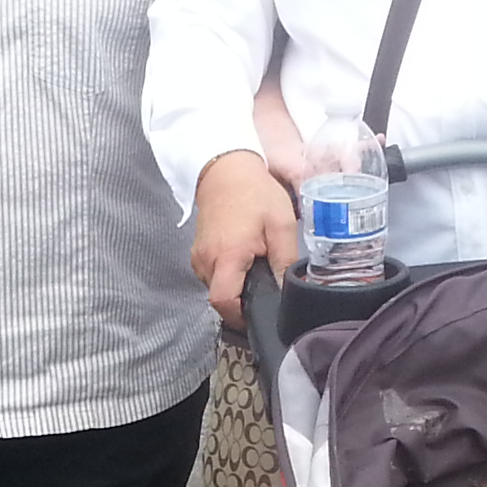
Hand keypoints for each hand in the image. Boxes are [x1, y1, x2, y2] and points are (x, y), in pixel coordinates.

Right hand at [192, 150, 298, 329]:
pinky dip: (226, 275)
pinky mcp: (197, 252)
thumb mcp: (281, 225)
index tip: (258, 314)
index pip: (223, 302)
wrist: (227, 170)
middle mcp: (206, 260)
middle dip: (240, 301)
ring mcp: (198, 256)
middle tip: (263, 290)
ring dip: (234, 286)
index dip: (239, 316)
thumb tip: (290, 291)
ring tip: (254, 269)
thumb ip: (285, 261)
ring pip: (214, 288)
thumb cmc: (255, 194)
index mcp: (227, 256)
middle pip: (219, 299)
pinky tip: (242, 260)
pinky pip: (211, 275)